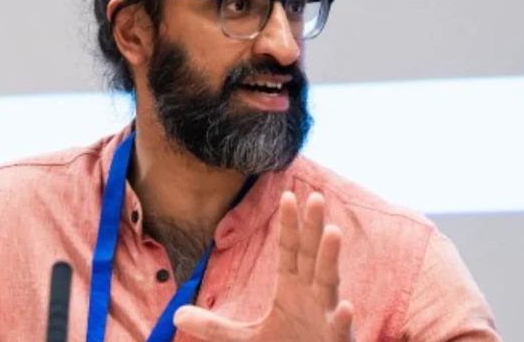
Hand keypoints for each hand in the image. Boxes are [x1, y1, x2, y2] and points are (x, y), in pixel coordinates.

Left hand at [173, 192, 352, 341]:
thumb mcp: (244, 340)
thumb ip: (214, 327)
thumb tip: (177, 315)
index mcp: (292, 289)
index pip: (289, 250)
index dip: (288, 225)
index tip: (286, 196)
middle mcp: (312, 295)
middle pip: (311, 255)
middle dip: (313, 227)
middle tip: (314, 197)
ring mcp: (326, 316)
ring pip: (329, 282)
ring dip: (330, 258)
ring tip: (332, 232)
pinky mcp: (335, 339)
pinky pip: (339, 327)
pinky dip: (342, 317)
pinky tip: (346, 306)